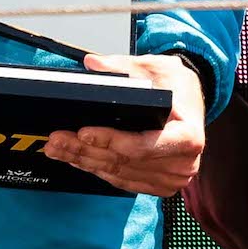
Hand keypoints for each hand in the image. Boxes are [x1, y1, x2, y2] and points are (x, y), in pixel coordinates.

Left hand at [41, 53, 204, 196]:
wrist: (191, 103)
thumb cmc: (178, 86)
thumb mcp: (155, 68)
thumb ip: (124, 67)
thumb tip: (93, 64)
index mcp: (188, 137)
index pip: (142, 146)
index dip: (110, 141)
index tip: (83, 132)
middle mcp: (182, 164)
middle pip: (124, 162)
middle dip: (85, 150)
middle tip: (56, 139)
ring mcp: (171, 178)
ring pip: (117, 172)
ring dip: (84, 161)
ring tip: (58, 147)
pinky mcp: (158, 184)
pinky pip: (121, 180)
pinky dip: (97, 168)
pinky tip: (76, 158)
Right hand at [183, 93, 247, 248]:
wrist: (209, 108)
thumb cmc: (241, 133)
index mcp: (227, 214)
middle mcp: (207, 217)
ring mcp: (196, 208)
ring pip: (226, 238)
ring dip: (246, 230)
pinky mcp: (191, 198)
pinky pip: (214, 222)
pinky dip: (231, 219)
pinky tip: (243, 195)